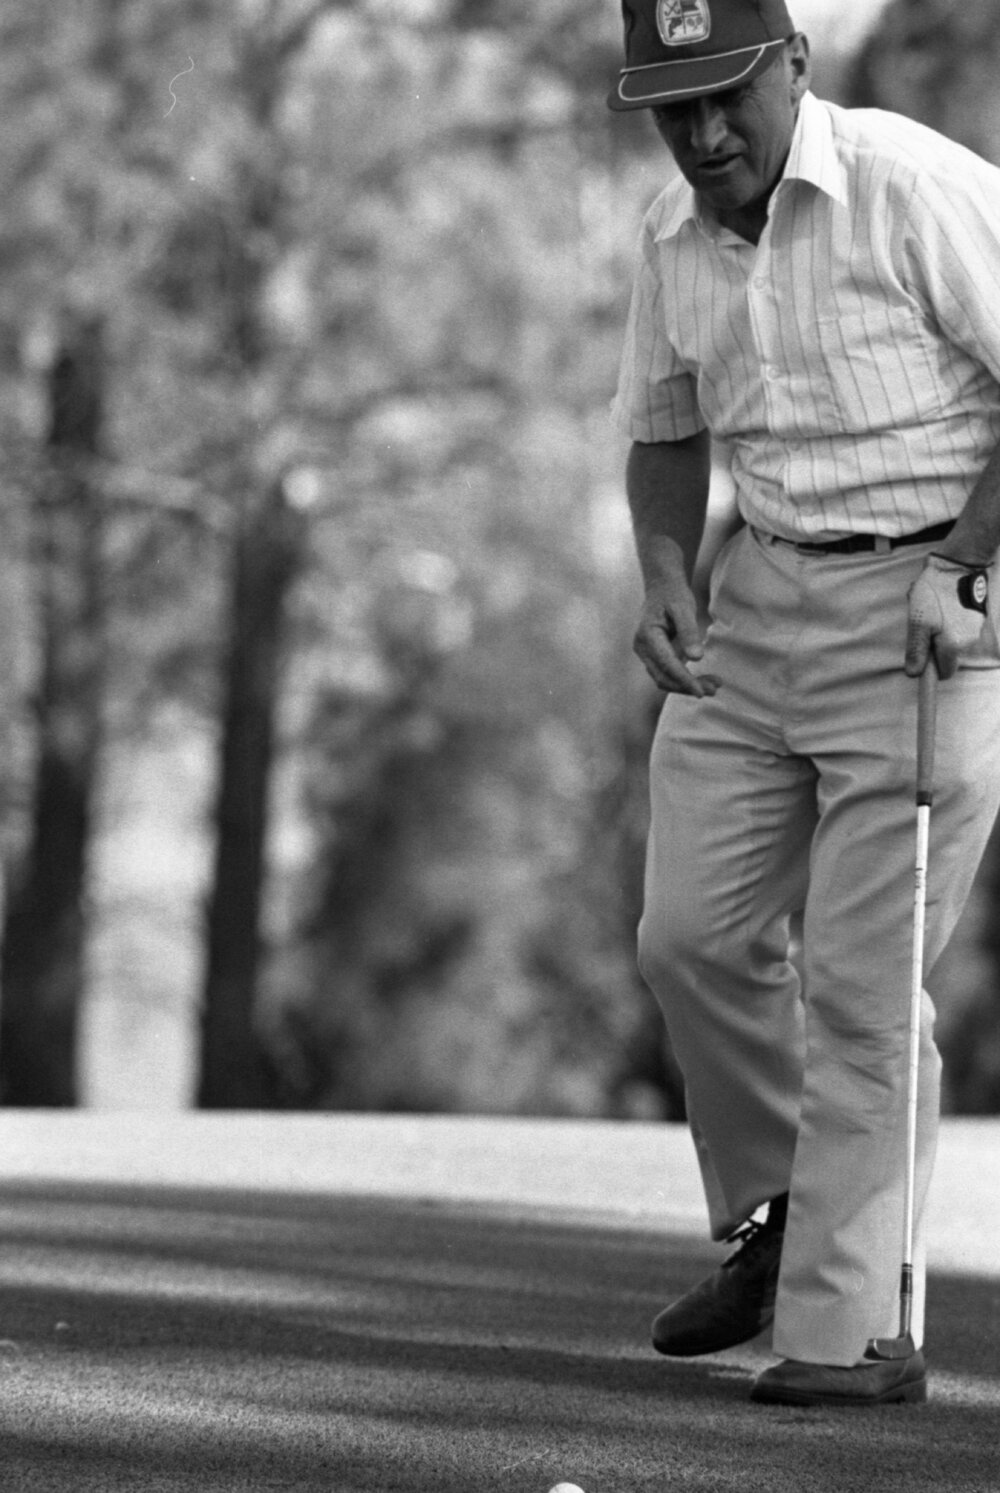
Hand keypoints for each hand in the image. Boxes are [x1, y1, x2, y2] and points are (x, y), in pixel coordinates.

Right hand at [633, 575, 720, 695]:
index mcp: (647, 636)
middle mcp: (642, 648)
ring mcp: (646, 653)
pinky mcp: (654, 656)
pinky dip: (684, 679)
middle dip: (687, 686)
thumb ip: (689, 632)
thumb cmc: (673, 595)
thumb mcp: (684, 608)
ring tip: (713, 686)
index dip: (684, 680)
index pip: (666, 664)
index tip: (701, 692)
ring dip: (687, 685)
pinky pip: (667, 673)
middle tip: (713, 689)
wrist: (662, 587)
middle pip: (663, 677)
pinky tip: (703, 680)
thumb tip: (696, 658)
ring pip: (664, 678)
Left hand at [905, 554, 989, 678]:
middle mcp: (969, 641)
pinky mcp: (977, 617)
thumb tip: (913, 673)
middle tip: (924, 626)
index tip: (923, 665)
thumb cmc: (935, 592)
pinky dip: (950, 620)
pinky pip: (960, 627)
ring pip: (952, 640)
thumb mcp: (918, 622)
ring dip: (940, 631)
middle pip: (947, 655)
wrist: (958, 564)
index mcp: (953, 645)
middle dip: (934, 645)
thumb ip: (917, 649)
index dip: (932, 670)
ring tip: (933, 610)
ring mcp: (975, 629)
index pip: (944, 673)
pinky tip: (943, 604)